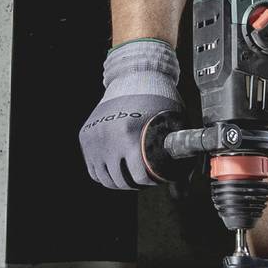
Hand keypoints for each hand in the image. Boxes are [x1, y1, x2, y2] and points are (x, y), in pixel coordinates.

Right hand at [80, 39, 182, 188]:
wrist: (134, 75)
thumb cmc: (158, 99)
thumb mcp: (172, 125)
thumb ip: (177, 157)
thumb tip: (181, 192)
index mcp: (129, 135)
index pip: (139, 176)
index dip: (152, 181)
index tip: (157, 178)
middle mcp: (108, 138)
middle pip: (120, 180)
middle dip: (135, 183)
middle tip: (145, 177)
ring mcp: (94, 137)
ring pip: (104, 178)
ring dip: (119, 181)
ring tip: (131, 175)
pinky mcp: (86, 136)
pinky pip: (93, 168)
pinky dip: (104, 173)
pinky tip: (117, 170)